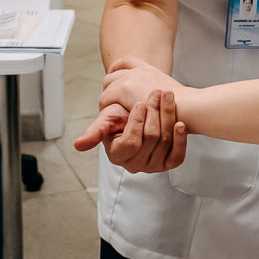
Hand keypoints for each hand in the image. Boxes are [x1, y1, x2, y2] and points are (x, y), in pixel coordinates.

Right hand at [73, 89, 187, 172]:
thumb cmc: (122, 117)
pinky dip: (180, 138)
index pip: (131, 141)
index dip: (136, 122)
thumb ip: (95, 131)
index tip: (139, 103)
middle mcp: (135, 165)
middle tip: (155, 93)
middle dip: (154, 112)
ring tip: (166, 96)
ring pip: (164, 142)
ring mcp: (153, 166)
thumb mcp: (107, 120)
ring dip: (168, 116)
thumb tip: (78, 145)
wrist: (143, 116)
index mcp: (118, 156)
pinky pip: (177, 156)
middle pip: (150, 138)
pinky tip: (180, 123)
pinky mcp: (169, 164)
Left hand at [101, 55, 183, 110]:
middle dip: (109, 86)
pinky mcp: (124, 90)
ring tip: (110, 112)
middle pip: (113, 73)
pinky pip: (105, 99)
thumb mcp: (170, 95)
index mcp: (149, 69)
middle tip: (111, 101)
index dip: (117, 68)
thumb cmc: (186, 108)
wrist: (188, 107)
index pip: (127, 61)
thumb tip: (160, 104)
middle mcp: (138, 71)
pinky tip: (112, 118)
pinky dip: (106, 108)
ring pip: (107, 86)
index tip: (114, 76)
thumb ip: (160, 95)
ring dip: (107, 98)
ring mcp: (130, 79)